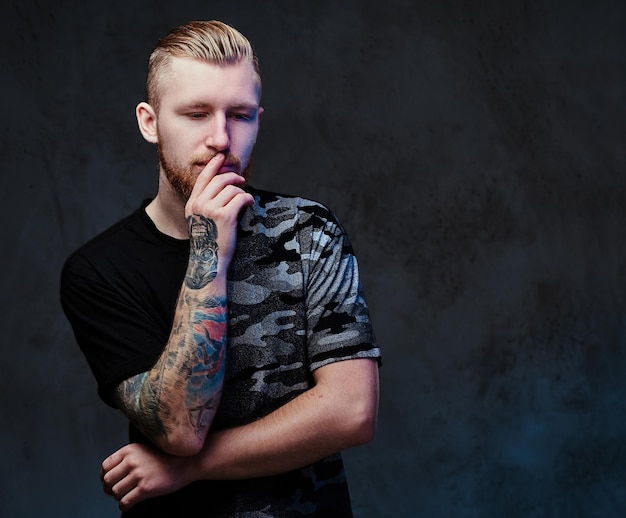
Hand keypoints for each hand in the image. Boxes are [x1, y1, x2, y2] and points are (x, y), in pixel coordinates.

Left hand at [101, 443, 194, 510]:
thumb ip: (126, 458)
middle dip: (109, 489)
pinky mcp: (146, 488)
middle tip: (117, 492)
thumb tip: (107, 476)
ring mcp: (139, 475)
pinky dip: (124, 506)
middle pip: (107, 481)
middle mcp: (132, 461)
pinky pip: (125, 502)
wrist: (186, 462)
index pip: (105, 466)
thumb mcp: (143, 450)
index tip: (111, 482)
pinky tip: (129, 504)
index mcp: (129, 450)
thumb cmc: (164, 457)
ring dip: (119, 497)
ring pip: (115, 493)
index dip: (105, 477)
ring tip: (127, 496)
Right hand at [185, 153, 253, 269]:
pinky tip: (249, 204)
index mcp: (192, 204)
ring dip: (241, 192)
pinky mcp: (225, 216)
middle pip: (219, 180)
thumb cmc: (210, 242)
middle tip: (242, 180)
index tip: (220, 157)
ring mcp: (211, 210)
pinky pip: (240, 198)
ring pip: (231, 189)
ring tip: (244, 201)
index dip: (213, 165)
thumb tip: (223, 189)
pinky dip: (247, 199)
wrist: (209, 261)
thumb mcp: (201, 220)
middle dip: (233, 177)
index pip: (203, 179)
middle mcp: (199, 204)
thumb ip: (206, 205)